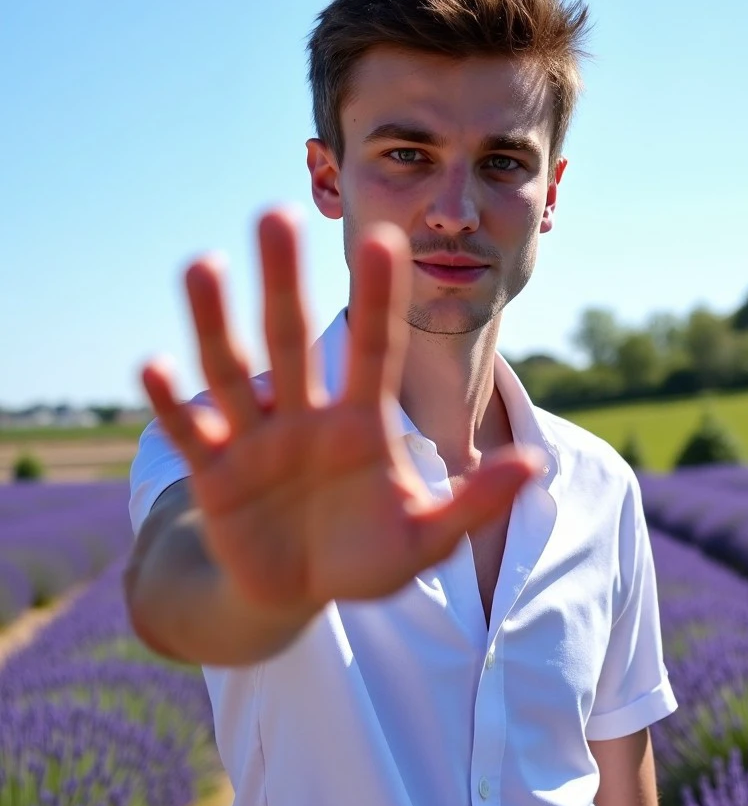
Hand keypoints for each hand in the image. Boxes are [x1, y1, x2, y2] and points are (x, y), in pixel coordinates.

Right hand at [141, 209, 542, 622]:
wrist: (298, 590)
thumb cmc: (366, 557)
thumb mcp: (424, 538)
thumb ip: (474, 503)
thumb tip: (534, 467)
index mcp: (362, 423)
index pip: (374, 348)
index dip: (378, 300)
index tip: (387, 240)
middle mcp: (306, 416)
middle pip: (293, 339)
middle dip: (284, 282)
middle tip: (275, 215)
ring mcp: (256, 440)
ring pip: (233, 372)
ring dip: (216, 323)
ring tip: (203, 265)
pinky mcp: (214, 474)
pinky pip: (191, 434)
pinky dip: (170, 405)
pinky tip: (154, 366)